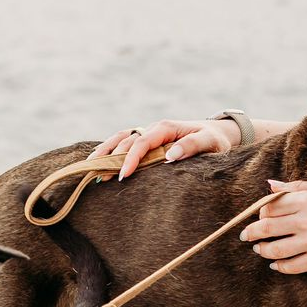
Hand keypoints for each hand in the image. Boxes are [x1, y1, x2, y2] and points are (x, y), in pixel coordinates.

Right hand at [89, 118, 240, 177]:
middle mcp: (152, 128)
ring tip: (89, 166)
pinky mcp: (146, 140)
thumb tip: (170, 155)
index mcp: (166, 128)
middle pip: (126, 141)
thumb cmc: (215, 140)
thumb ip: (192, 147)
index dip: (131, 158)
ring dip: (104, 151)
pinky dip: (109, 149)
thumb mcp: (210, 143)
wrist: (217, 133)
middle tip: (99, 178)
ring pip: (120, 138)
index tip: (123, 175)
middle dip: (111, 158)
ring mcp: (147, 133)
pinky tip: (98, 160)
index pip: (142, 142)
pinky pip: (124, 142)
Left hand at [240, 180, 306, 274]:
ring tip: (259, 250)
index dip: (260, 213)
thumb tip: (271, 186)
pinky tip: (276, 265)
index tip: (258, 217)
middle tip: (246, 236)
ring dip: (262, 250)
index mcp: (306, 200)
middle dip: (252, 233)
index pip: (270, 207)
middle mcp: (305, 221)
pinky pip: (291, 266)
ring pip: (275, 249)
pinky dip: (280, 266)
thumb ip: (296, 187)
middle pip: (267, 228)